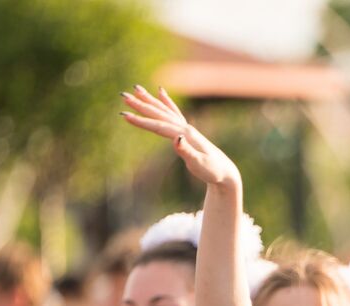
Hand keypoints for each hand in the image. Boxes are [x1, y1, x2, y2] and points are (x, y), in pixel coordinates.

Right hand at [120, 85, 240, 187]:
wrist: (226, 173)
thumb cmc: (213, 171)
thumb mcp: (200, 165)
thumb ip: (187, 152)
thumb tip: (175, 139)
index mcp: (185, 135)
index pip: (159, 127)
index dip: (142, 122)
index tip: (125, 116)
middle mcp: (185, 128)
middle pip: (159, 114)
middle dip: (141, 105)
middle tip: (124, 96)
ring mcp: (186, 128)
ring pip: (165, 111)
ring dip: (149, 100)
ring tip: (136, 88)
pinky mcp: (187, 132)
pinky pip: (173, 113)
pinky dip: (166, 102)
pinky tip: (160, 92)